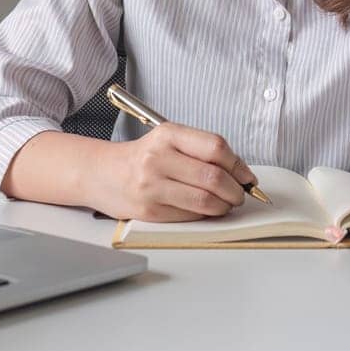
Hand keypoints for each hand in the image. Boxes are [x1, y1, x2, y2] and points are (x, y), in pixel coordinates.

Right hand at [93, 123, 258, 221]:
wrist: (102, 174)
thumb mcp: (168, 140)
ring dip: (224, 206)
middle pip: (213, 177)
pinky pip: (190, 216)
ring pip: (205, 200)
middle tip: (240, 195)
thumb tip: (240, 173)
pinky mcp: (149, 210)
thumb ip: (201, 151)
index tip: (247, 177)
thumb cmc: (142, 158)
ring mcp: (152, 186)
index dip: (239, 165)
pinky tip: (205, 210)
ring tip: (226, 204)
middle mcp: (158, 158)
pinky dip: (205, 215)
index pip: (215, 147)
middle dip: (235, 190)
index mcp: (168, 134)